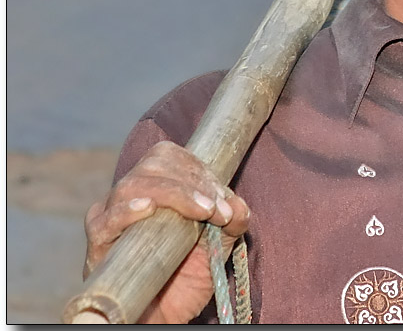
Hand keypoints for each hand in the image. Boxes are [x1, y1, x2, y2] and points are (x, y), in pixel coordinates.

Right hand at [83, 140, 249, 322]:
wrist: (164, 315)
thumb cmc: (187, 275)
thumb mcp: (219, 244)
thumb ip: (233, 220)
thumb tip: (238, 205)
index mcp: (156, 185)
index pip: (168, 155)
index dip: (196, 168)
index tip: (221, 194)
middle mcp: (129, 195)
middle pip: (152, 166)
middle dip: (191, 181)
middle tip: (216, 208)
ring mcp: (110, 218)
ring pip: (131, 185)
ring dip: (173, 194)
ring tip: (202, 212)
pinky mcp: (97, 246)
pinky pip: (103, 221)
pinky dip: (125, 211)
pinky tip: (147, 208)